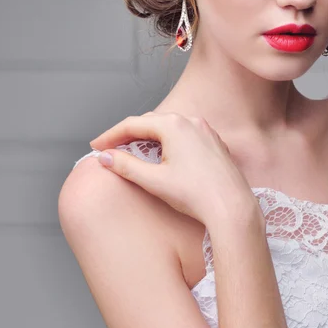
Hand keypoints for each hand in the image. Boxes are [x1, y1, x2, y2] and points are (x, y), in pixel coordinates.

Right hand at [89, 112, 258, 227]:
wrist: (231, 206)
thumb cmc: (196, 194)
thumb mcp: (154, 180)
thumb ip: (126, 166)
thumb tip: (105, 157)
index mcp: (175, 125)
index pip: (133, 124)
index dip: (110, 135)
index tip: (96, 147)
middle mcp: (192, 122)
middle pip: (151, 122)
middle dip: (128, 134)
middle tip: (110, 148)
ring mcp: (206, 131)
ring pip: (170, 128)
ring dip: (149, 137)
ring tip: (132, 150)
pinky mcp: (215, 143)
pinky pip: (186, 135)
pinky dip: (169, 142)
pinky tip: (163, 155)